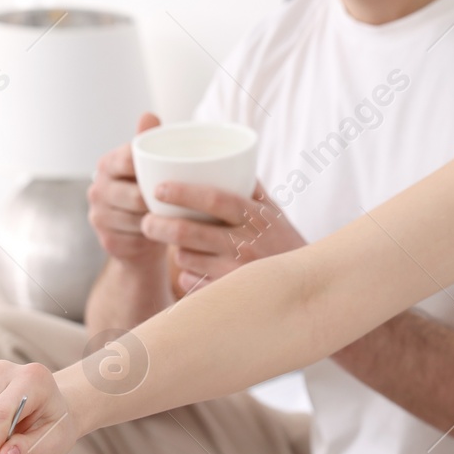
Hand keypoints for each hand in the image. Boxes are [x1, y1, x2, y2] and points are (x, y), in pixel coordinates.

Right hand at [87, 113, 164, 264]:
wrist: (142, 236)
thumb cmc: (149, 193)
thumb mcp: (149, 167)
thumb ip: (148, 141)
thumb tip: (149, 114)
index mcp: (106, 165)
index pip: (127, 160)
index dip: (151, 168)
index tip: (173, 174)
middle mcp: (97, 190)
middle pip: (136, 196)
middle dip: (159, 201)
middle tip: (181, 203)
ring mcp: (99, 217)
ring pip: (138, 220)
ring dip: (159, 222)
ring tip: (173, 219)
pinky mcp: (107, 241)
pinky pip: (138, 241)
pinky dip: (153, 239)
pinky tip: (161, 234)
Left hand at [140, 181, 305, 291]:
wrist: (308, 287)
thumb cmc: (283, 241)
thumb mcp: (272, 211)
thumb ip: (248, 187)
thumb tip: (222, 157)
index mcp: (255, 217)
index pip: (216, 199)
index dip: (184, 193)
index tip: (159, 188)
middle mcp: (246, 244)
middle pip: (191, 233)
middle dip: (160, 227)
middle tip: (146, 222)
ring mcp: (237, 273)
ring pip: (186, 258)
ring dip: (177, 251)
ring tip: (179, 244)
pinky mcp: (229, 295)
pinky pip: (191, 283)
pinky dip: (187, 274)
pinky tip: (196, 269)